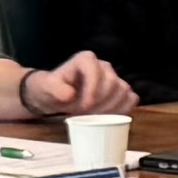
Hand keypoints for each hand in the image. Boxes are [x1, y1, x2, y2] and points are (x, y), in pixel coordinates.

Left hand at [15, 53, 137, 117]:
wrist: (56, 98)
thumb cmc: (51, 90)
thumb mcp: (46, 89)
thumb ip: (55, 89)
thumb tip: (70, 95)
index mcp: (85, 59)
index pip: (96, 70)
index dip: (93, 89)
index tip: (84, 107)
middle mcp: (103, 66)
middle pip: (112, 83)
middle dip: (100, 103)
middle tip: (86, 116)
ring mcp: (114, 78)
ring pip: (123, 91)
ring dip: (111, 108)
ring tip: (94, 118)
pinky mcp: (120, 91)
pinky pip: (131, 98)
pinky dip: (123, 109)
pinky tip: (109, 118)